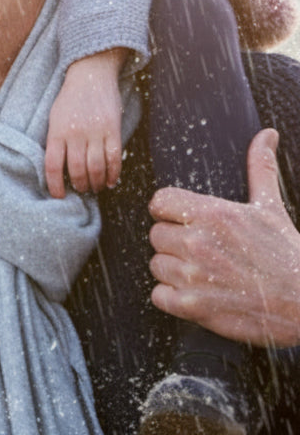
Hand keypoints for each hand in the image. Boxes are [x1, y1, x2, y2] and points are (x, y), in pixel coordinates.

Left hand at [44, 49, 125, 197]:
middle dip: (80, 185)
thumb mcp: (55, 116)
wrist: (91, 74)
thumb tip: (57, 168)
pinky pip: (114, 158)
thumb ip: (56, 140)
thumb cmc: (70, 98)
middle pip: (77, 170)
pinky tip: (111, 181)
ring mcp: (95, 131)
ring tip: (95, 188)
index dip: (55, 185)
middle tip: (82, 191)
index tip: (58, 196)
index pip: (52, 165)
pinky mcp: (113, 129)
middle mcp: (75, 133)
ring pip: (96, 168)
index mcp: (57, 130)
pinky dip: (113, 174)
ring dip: (96, 183)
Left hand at [148, 128, 299, 347]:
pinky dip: (172, 298)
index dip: (170, 212)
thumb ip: (260, 168)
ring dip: (174, 271)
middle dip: (173, 243)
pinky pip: (158, 296)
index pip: (159, 202)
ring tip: (203, 274)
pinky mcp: (193, 307)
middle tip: (201, 252)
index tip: (185, 222)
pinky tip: (198, 295)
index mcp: (212, 213)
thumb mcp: (271, 208)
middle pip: (156, 235)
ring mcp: (194, 275)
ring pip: (156, 265)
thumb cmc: (287, 254)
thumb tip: (266, 134)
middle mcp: (197, 241)